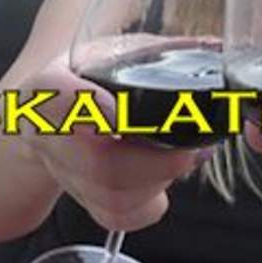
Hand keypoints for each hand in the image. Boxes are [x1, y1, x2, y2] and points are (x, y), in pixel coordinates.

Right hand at [20, 54, 201, 231]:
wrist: (48, 116)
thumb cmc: (88, 79)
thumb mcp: (114, 52)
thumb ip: (159, 50)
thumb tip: (214, 46)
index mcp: (48, 87)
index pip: (56, 97)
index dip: (85, 108)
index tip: (116, 116)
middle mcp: (49, 135)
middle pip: (98, 162)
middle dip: (153, 162)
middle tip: (189, 149)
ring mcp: (63, 173)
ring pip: (111, 196)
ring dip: (159, 181)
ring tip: (183, 157)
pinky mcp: (82, 200)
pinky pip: (119, 216)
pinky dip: (151, 203)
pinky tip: (162, 179)